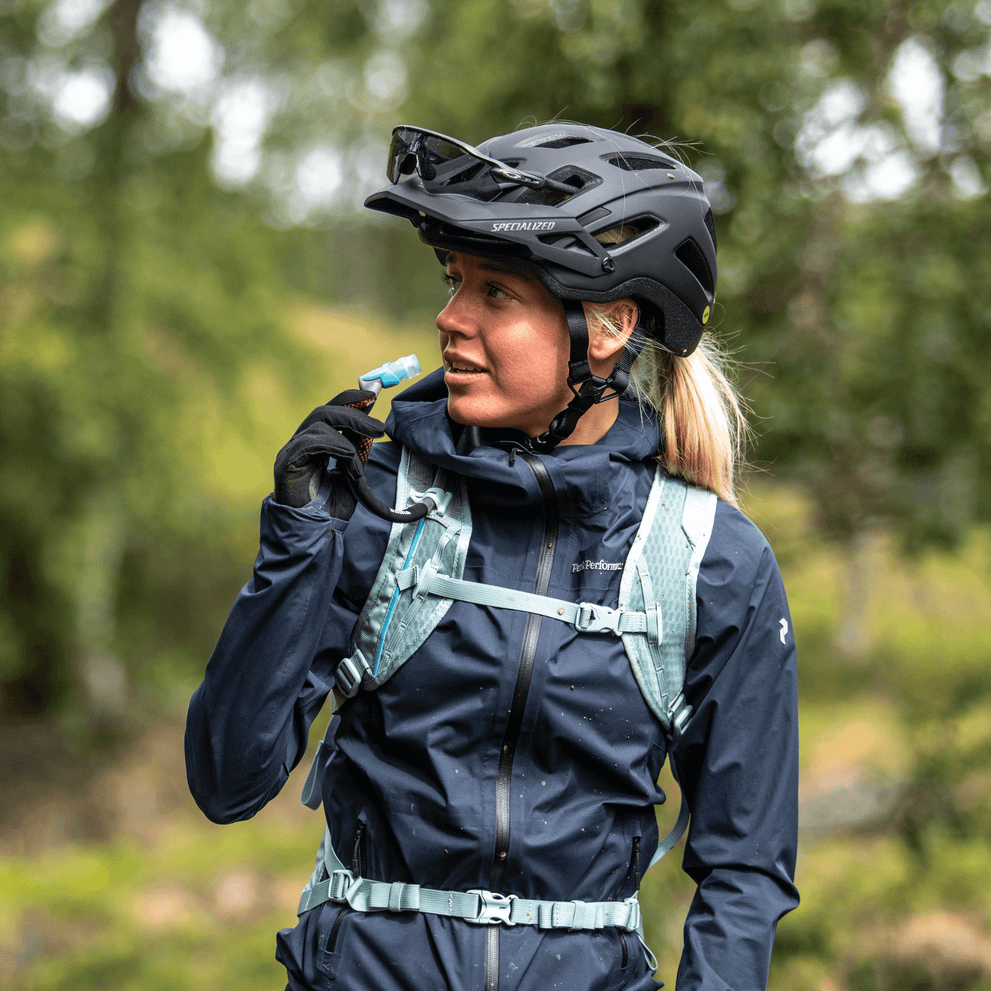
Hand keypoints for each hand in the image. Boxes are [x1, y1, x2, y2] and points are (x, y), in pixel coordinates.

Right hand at [273, 390, 384, 513]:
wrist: (312, 534)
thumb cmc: (330, 509)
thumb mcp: (352, 473)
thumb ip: (358, 451)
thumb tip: (371, 427)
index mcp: (315, 443)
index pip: (330, 410)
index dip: (349, 399)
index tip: (372, 396)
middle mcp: (301, 443)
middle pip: (325, 412)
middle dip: (354, 415)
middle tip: (379, 429)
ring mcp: (291, 451)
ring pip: (319, 423)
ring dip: (347, 440)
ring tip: (358, 467)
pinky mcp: (285, 463)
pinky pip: (310, 441)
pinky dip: (334, 446)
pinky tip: (349, 459)